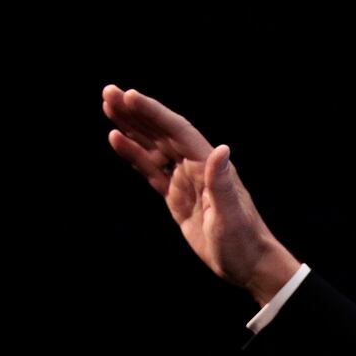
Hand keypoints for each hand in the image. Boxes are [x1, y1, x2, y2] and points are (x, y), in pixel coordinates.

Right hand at [101, 83, 299, 305]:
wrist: (247, 263)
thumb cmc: (243, 240)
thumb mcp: (231, 215)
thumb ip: (222, 183)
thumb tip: (221, 149)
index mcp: (207, 164)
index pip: (177, 130)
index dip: (153, 112)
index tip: (129, 96)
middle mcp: (195, 166)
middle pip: (161, 132)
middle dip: (135, 112)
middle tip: (108, 92)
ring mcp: (184, 180)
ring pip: (153, 147)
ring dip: (131, 128)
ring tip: (107, 108)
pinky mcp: (176, 196)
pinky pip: (151, 170)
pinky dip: (134, 155)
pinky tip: (117, 140)